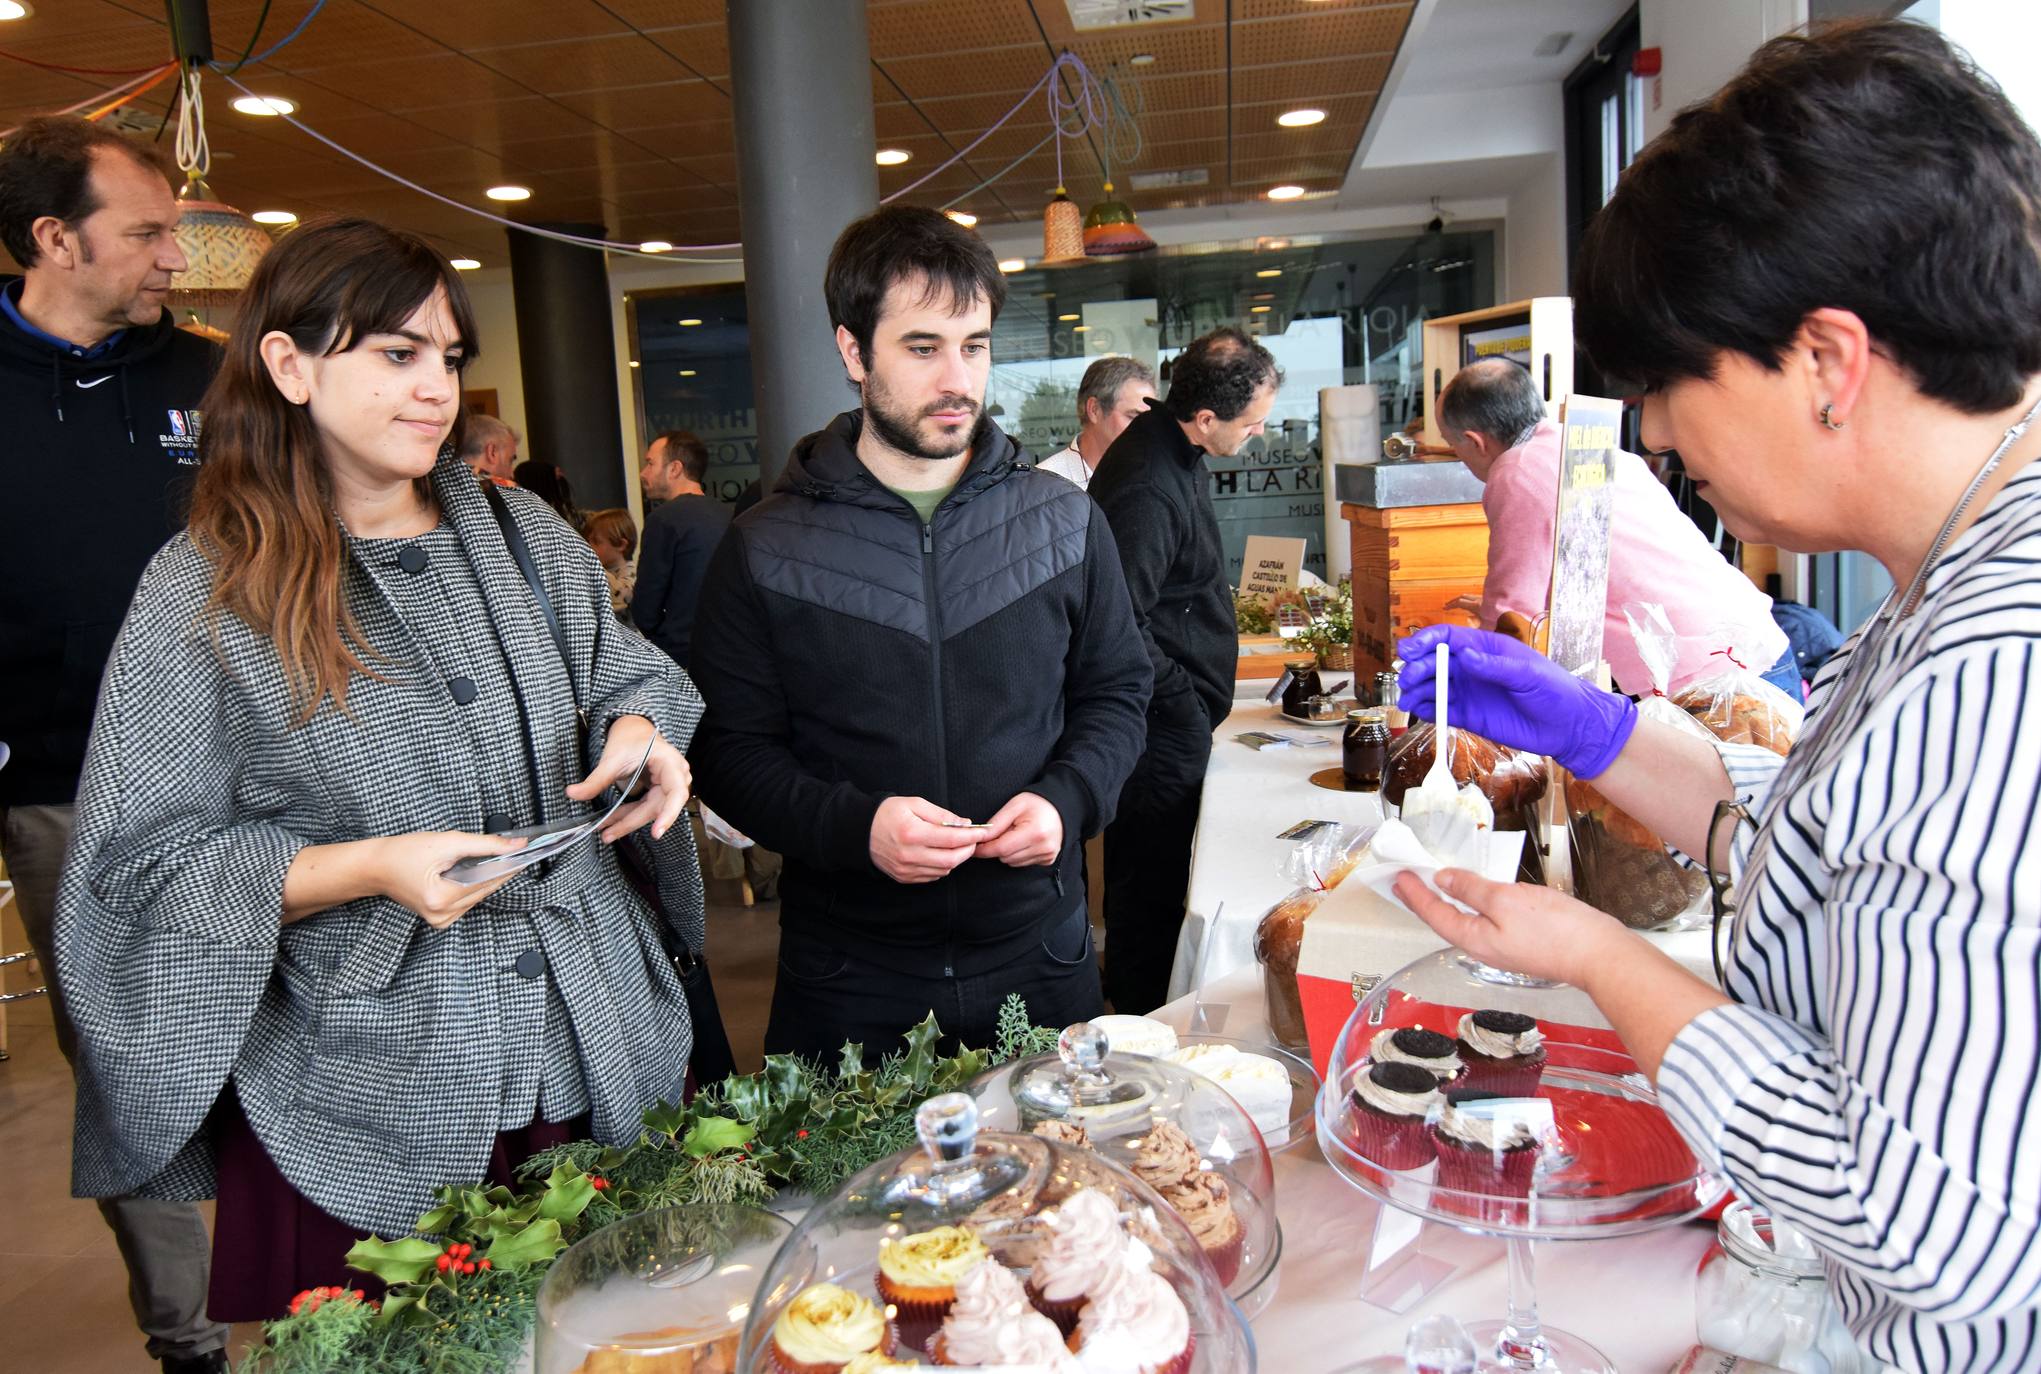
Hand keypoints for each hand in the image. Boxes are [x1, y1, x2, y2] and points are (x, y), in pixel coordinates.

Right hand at [373, 830, 527, 929]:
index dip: (509, 866)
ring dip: (486, 878)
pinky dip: (473, 886)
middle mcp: (442, 916)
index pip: (487, 882)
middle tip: (516, 852)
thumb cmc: (403, 852)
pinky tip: (475, 871)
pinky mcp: (439, 919)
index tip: (527, 854)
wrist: (376, 866)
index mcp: (441, 899)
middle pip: (484, 890)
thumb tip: (516, 846)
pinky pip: (466, 901)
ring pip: (477, 896)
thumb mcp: (446, 842)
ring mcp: (440, 920)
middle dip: (500, 871)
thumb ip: (484, 845)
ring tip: (495, 858)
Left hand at [566, 715, 690, 843]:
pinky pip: (646, 808)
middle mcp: (676, 776)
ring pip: (650, 810)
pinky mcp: (660, 792)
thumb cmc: (629, 739)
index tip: (656, 833)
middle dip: (631, 821)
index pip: (676, 793)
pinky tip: (613, 823)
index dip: (668, 814)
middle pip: (658, 806)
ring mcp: (669, 785)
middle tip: (608, 834)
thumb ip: (595, 780)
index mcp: (670, 763)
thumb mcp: (613, 759)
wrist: (633, 731)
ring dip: (627, 821)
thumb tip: (572, 794)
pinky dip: (629, 815)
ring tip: (606, 832)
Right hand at [870, 796, 983, 882]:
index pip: (952, 839)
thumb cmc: (888, 813)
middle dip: (968, 850)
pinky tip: (940, 854)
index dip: (972, 836)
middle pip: (951, 860)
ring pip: (944, 870)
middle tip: (973, 840)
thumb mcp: (914, 804)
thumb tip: (965, 824)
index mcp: (912, 833)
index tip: (983, 832)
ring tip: (957, 845)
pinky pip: (932, 876)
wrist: (860, 831)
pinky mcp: (904, 877)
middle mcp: (909, 855)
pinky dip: (942, 866)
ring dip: (956, 859)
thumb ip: (942, 814)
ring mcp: (906, 869)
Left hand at [975, 792, 1063, 866]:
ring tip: (1016, 834)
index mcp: (1035, 833)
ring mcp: (1047, 856)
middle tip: (1002, 831)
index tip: (974, 845)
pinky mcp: (1048, 860)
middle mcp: (1043, 848)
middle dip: (997, 847)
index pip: (1001, 849)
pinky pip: (1023, 863)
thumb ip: (996, 824)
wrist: (1060, 807)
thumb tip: (980, 839)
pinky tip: (1024, 841)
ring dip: (1008, 851)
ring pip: (1013, 862)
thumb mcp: (1014, 806)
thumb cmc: (1037, 803)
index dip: (984, 849)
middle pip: (1006, 857)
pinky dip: (1018, 854)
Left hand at [1392, 868, 1630, 988]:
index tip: (1398, 876)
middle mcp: (1484, 945)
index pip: (1434, 914)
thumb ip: (1472, 890)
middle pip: (1445, 919)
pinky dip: (1473, 901)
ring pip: (1466, 919)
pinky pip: (1487, 917)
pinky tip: (1476, 891)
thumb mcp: (1506, 901)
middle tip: (1406, 880)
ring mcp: (1504, 943)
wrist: (1600, 955)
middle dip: (1424, 899)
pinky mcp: (1523, 937)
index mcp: (1474, 938)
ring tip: (1434, 883)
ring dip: (1447, 900)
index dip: (1414, 893)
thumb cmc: (1556, 931)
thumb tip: (1443, 880)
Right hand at [1396, 624, 1636, 777]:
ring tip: (1407, 697)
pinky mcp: (1468, 716)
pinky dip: (1427, 709)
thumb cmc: (1555, 691)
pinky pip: (1441, 710)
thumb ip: (1496, 666)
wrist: (1568, 727)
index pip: (1449, 638)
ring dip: (1416, 689)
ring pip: (1433, 686)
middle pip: (1435, 662)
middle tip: (1408, 678)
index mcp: (1486, 648)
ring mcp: (1469, 692)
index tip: (1411, 649)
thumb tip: (1465, 656)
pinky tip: (1419, 709)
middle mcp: (1472, 668)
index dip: (1427, 640)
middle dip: (1418, 667)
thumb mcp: (1528, 673)